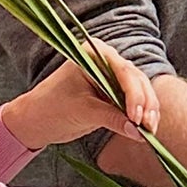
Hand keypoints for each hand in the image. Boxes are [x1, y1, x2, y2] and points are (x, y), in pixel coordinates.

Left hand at [3, 46, 159, 151]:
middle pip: (137, 81)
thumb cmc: (51, 108)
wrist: (36, 120)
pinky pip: (135, 103)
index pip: (123, 71)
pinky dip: (142, 116)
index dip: (134, 95)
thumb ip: (111, 118)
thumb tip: (138, 131)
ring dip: (148, 111)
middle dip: (145, 104)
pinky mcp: (114, 95)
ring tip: (149, 131)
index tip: (136, 117)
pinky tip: (146, 130)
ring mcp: (112, 78)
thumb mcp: (82, 111)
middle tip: (147, 127)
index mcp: (94, 54)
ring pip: (141, 92)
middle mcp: (106, 62)